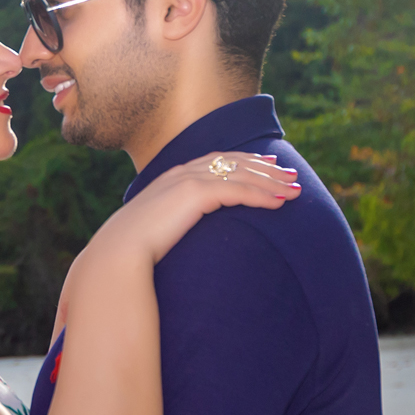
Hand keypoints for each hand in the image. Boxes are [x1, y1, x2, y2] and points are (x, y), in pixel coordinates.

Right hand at [89, 152, 298, 264]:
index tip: (268, 168)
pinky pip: (237, 191)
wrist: (117, 252)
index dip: (246, 163)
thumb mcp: (155, 229)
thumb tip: (178, 234)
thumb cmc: (132, 249)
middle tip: (291, 174)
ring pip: (241, 174)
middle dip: (266, 168)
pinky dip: (262, 195)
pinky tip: (280, 203)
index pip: (217, 161)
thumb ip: (170, 223)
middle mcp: (182, 172)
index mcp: (172, 178)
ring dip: (272, 182)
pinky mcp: (194, 193)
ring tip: (296, 190)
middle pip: (234, 162)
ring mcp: (188, 180)